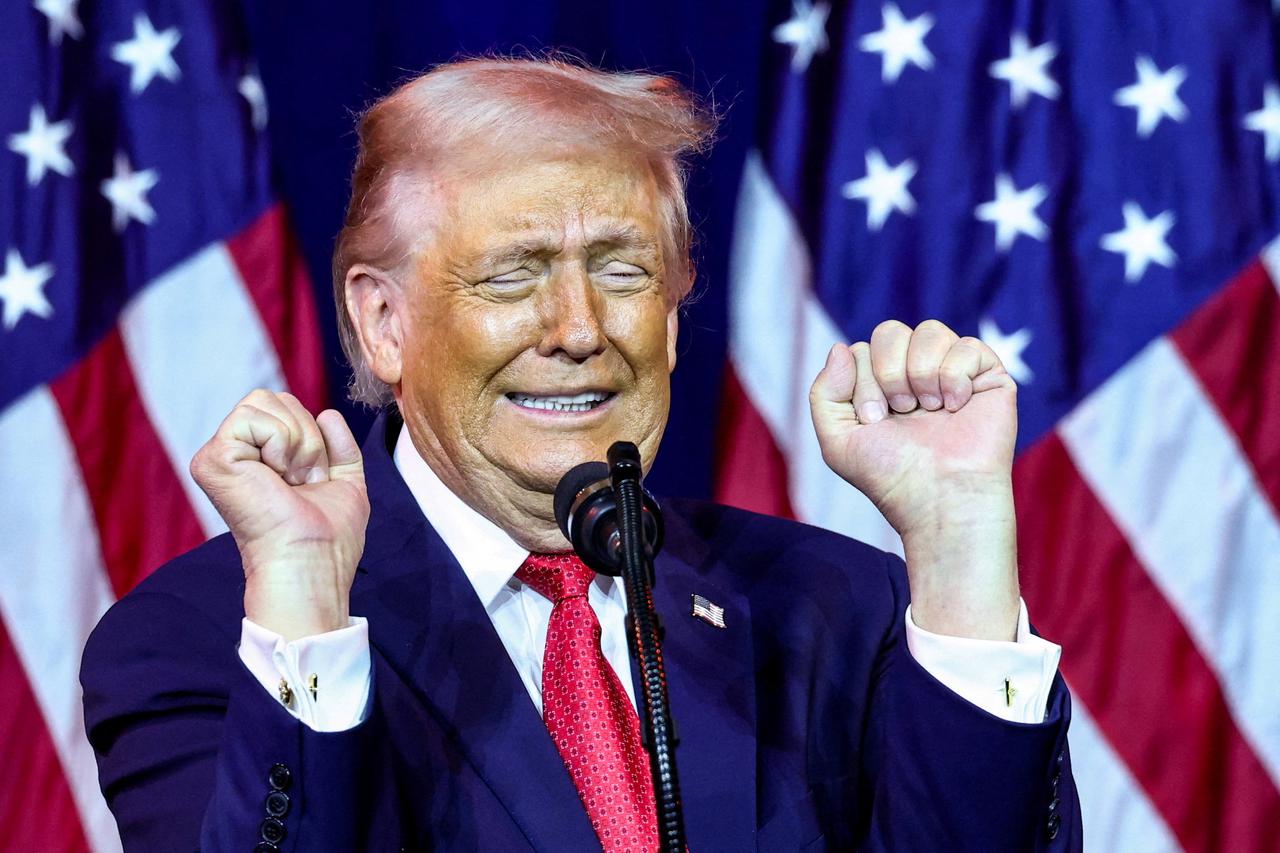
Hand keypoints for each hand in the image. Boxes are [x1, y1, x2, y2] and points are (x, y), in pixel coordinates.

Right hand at [190, 390, 369, 640]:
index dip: (313, 438)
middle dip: (306, 436)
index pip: (286, 407)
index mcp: (259, 460)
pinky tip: (275, 477)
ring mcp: (219, 455)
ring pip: (264, 400)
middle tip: (301, 481)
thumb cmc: (329, 539)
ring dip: (296, 441)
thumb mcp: (344, 483)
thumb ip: (340, 448)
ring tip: (289, 481)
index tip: (313, 481)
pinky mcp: (211, 459)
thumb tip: (327, 414)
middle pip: (275, 397)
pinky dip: (279, 442)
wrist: (312, 564)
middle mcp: (234, 455)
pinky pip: (254, 416)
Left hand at [808, 320, 1019, 639]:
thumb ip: (824, 392)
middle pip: (891, 331)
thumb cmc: (891, 476)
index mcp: (881, 384)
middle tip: (901, 412)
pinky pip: (968, 346)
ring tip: (930, 410)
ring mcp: (953, 371)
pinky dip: (955, 378)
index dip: (863, 383)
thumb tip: (841, 347)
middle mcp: (916, 372)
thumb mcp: (837, 440)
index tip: (875, 422)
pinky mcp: (989, 377)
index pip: (862, 349)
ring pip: (930, 331)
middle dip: (888, 373)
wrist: (939, 499)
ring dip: (921, 374)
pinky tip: (956, 407)